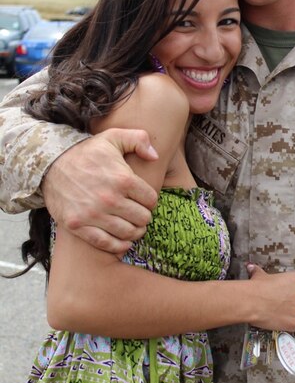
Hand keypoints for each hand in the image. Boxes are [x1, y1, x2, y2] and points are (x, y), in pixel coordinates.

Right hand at [43, 128, 158, 253]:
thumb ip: (139, 139)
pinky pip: (106, 243)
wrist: (50, 164)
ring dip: (134, 231)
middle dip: (143, 216)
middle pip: (142, 219)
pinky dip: (119, 246)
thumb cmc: (86, 152)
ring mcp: (93, 214)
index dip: (150, 201)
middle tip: (138, 214)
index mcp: (123, 179)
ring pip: (128, 233)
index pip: (151, 200)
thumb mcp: (113, 137)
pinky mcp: (78, 226)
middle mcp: (110, 198)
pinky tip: (123, 241)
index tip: (144, 201)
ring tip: (132, 226)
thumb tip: (155, 156)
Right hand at [246, 264, 294, 331]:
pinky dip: (287, 323)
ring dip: (290, 313)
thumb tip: (251, 267)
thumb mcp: (259, 275)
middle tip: (281, 303)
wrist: (250, 302)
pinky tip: (277, 320)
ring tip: (276, 312)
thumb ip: (258, 270)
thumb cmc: (256, 288)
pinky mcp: (294, 322)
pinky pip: (294, 324)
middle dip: (293, 301)